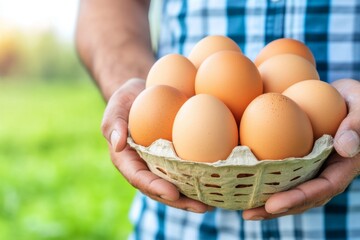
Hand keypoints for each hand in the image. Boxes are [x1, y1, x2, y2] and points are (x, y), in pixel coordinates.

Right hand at [101, 78, 210, 212]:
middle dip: (179, 201)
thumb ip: (114, 122)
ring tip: (212, 205)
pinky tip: (216, 186)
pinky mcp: (173, 158)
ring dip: (192, 198)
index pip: (138, 177)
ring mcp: (159, 165)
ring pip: (174, 186)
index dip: (154, 187)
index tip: (172, 193)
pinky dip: (198, 181)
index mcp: (127, 159)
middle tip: (201, 208)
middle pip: (159, 189)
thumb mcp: (117, 105)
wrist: (144, 94)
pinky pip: (185, 172)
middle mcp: (144, 167)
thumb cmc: (128, 99)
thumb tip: (118, 144)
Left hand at [242, 79, 359, 219]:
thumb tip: (344, 147)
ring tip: (242, 209)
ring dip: (266, 201)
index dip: (298, 198)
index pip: (323, 187)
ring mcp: (311, 167)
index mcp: (343, 165)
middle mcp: (326, 171)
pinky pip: (281, 172)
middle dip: (276, 208)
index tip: (273, 204)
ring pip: (289, 189)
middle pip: (302, 197)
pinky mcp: (297, 159)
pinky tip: (242, 181)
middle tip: (249, 213)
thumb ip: (356, 125)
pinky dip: (264, 179)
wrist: (342, 96)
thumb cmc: (356, 100)